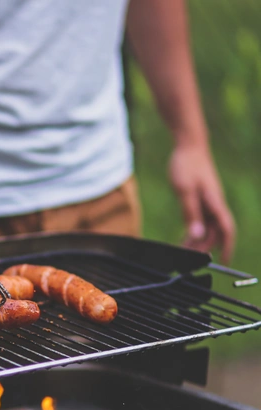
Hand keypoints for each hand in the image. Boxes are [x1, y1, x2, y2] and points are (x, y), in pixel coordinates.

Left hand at [168, 143, 235, 263]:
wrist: (188, 146)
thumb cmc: (187, 165)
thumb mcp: (184, 190)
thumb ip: (190, 213)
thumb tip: (197, 235)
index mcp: (215, 203)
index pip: (226, 229)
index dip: (227, 246)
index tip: (224, 261)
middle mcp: (215, 204)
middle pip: (215, 233)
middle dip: (204, 248)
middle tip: (188, 260)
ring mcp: (209, 202)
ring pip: (207, 228)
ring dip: (197, 241)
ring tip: (183, 251)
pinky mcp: (202, 199)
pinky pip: (201, 220)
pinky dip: (194, 231)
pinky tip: (185, 238)